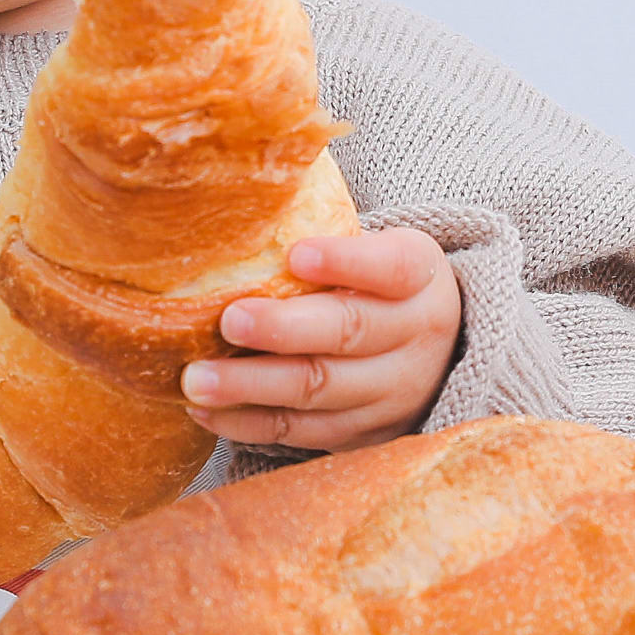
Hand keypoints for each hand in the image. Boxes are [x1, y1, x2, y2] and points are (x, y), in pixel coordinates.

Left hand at [185, 229, 465, 453]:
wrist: (438, 358)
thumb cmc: (381, 289)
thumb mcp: (381, 254)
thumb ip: (332, 238)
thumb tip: (249, 199)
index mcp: (420, 279)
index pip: (391, 267)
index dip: (346, 262)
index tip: (296, 254)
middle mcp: (415, 337)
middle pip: (349, 332)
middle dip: (284, 329)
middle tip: (230, 320)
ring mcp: (391, 393)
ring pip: (318, 389)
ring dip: (251, 385)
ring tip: (196, 379)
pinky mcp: (362, 435)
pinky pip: (300, 432)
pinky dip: (248, 422)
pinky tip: (204, 409)